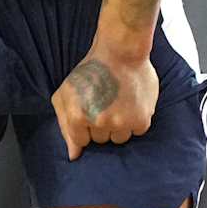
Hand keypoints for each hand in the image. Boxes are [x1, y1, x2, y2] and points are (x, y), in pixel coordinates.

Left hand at [50, 45, 158, 161]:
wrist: (121, 51)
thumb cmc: (91, 70)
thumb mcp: (66, 93)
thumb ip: (65, 126)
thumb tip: (74, 156)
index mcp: (78, 116)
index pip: (82, 141)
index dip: (86, 124)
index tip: (91, 108)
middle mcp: (99, 122)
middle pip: (101, 140)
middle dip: (102, 124)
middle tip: (105, 102)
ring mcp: (121, 122)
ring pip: (119, 138)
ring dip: (119, 125)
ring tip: (119, 102)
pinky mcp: (141, 120)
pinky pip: (136, 132)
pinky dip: (135, 120)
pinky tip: (131, 102)